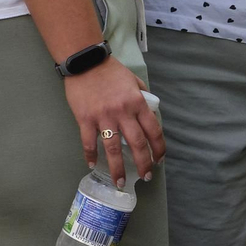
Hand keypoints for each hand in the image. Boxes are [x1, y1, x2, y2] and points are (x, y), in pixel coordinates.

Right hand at [64, 56, 165, 187]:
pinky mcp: (85, 119)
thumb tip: (149, 112)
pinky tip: (93, 165)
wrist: (86, 62)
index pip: (153, 130)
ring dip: (118, 168)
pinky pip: (89, 142)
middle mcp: (123, 112)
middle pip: (137, 144)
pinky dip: (91, 155)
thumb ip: (142, 96)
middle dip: (143, 164)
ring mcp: (104, 117)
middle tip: (146, 176)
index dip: (159, 147)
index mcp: (137, 102)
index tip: (159, 159)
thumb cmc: (111, 71)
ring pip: (114, 149)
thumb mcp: (134, 81)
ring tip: (120, 182)